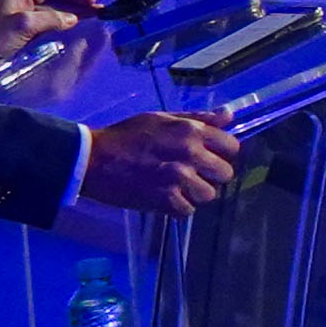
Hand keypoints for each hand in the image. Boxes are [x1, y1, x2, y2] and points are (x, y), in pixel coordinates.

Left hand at [0, 0, 98, 76]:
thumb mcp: (24, 25)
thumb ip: (51, 19)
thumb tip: (72, 19)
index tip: (93, 2)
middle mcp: (16, 0)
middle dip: (73, 4)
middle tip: (96, 12)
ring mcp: (14, 16)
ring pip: (46, 11)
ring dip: (66, 14)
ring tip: (87, 20)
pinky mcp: (12, 31)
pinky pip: (40, 23)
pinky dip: (55, 24)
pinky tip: (65, 30)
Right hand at [78, 112, 241, 216]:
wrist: (93, 159)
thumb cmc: (127, 135)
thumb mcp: (162, 118)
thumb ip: (198, 118)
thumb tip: (229, 116)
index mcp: (190, 131)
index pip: (232, 146)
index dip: (223, 153)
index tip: (210, 156)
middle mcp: (190, 154)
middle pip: (225, 173)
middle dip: (212, 175)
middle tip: (194, 173)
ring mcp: (179, 179)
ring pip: (209, 194)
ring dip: (196, 193)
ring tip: (179, 186)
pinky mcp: (166, 200)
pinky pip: (188, 210)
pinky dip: (179, 207)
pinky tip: (166, 197)